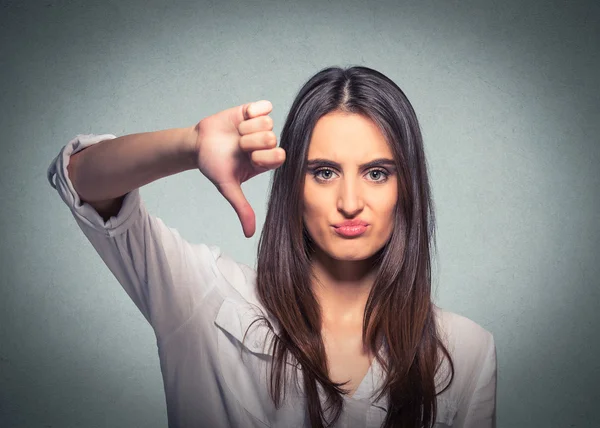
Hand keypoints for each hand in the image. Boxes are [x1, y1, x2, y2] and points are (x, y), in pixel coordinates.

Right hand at [193, 100, 284, 237]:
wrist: (198, 145)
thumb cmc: (215, 166)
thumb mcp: (228, 187)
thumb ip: (242, 208)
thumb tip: (249, 234)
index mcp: (267, 161)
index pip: (280, 156)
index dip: (262, 156)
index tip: (248, 158)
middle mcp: (267, 144)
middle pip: (272, 138)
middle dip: (250, 142)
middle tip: (238, 146)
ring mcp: (262, 127)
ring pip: (267, 123)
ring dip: (246, 128)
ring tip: (236, 134)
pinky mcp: (254, 111)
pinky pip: (265, 106)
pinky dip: (252, 111)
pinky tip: (242, 118)